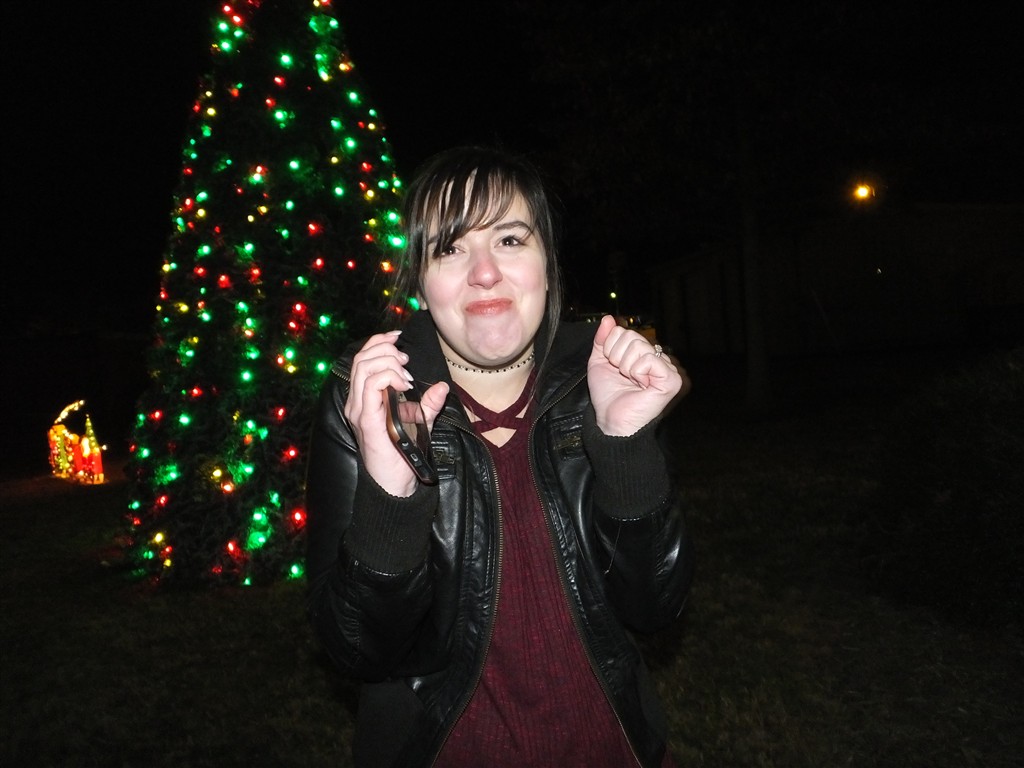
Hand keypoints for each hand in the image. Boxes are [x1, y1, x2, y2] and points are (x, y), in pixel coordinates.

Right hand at [344, 330, 448, 495]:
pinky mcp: (366, 420)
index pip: (363, 359)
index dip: (378, 342)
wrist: (395, 483)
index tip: (399, 339)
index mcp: (364, 399)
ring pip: (364, 368)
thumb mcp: (420, 424)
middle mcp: (356, 402)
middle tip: (405, 361)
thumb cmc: (404, 455)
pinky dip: (388, 377)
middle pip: (361, 358)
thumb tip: (442, 387)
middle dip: (385, 349)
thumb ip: (428, 405)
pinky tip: (403, 384)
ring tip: (405, 373)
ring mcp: (359, 411)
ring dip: (388, 362)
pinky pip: (370, 387)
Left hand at [587, 315, 689, 435]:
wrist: (611, 419)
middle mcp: (657, 358)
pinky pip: (649, 359)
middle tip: (622, 375)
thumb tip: (608, 319)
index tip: (614, 368)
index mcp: (642, 354)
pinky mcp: (671, 379)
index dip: (610, 349)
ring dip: (626, 366)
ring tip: (630, 381)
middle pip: (631, 336)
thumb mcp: (599, 362)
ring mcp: (666, 368)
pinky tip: (640, 385)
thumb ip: (603, 340)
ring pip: (639, 346)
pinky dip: (637, 372)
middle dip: (617, 357)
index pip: (623, 332)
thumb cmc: (608, 395)